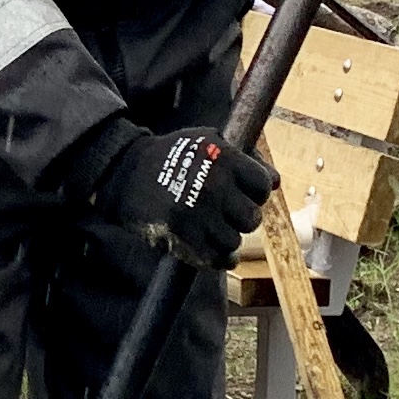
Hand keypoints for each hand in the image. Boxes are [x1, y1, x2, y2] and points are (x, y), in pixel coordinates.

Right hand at [78, 116, 276, 271]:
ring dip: (226, 237)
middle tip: (226, 212)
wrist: (124, 173)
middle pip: (252, 217)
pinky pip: (217, 259)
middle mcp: (214, 186)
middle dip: (241, 216)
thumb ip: (245, 157)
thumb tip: (274, 182)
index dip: (254, 191)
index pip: (262, 186)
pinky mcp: (183, 238)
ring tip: (211, 227)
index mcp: (224, 158)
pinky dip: (218, 258)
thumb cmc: (171, 155)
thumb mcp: (208, 140)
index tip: (243, 192)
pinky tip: (211, 248)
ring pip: (234, 241)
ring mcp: (198, 214)